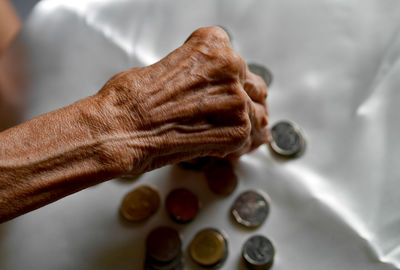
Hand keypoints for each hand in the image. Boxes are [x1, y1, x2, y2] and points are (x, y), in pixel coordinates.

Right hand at [93, 26, 268, 173]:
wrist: (121, 127)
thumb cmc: (131, 99)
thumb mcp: (167, 68)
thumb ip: (197, 75)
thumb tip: (205, 92)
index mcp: (213, 45)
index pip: (237, 65)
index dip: (233, 83)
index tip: (229, 93)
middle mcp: (231, 66)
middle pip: (253, 88)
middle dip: (245, 104)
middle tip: (238, 117)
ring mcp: (236, 98)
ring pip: (257, 114)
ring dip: (247, 127)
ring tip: (239, 138)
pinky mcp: (238, 128)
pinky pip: (248, 138)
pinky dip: (239, 146)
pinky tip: (225, 149)